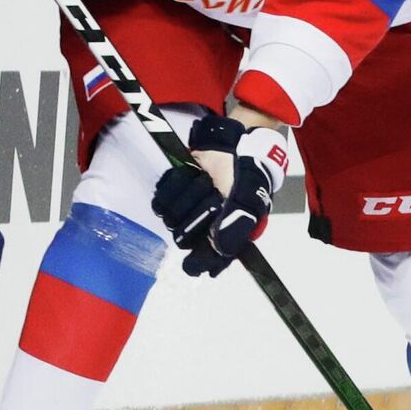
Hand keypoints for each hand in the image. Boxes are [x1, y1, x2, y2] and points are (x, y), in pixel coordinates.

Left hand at [151, 115, 290, 276]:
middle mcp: (200, 230)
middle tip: (215, 196)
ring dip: (190, 192)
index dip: (197, 262)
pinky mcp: (170, 193)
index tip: (193, 263)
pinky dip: (176, 181)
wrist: (233, 146)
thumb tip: (219, 250)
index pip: (203, 262)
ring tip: (206, 182)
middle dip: (198, 212)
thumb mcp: (249, 202)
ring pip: (170, 214)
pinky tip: (191, 175)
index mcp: (221, 239)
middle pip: (182, 236)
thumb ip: (236, 227)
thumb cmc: (246, 177)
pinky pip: (160, 195)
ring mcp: (184, 211)